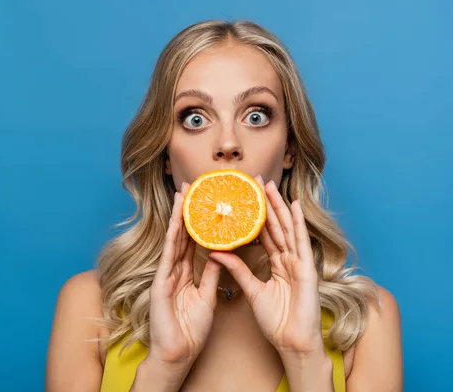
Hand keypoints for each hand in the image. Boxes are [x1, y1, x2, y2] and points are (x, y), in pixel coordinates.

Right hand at [147, 182, 221, 368]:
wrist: (178, 352)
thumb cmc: (191, 329)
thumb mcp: (207, 296)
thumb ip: (211, 274)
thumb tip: (220, 254)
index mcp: (185, 273)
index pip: (193, 242)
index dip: (199, 222)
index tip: (206, 203)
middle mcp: (174, 270)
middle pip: (182, 235)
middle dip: (187, 211)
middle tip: (192, 187)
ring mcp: (166, 274)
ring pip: (174, 240)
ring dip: (178, 217)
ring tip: (183, 194)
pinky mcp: (161, 283)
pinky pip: (169, 255)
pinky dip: (172, 237)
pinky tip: (175, 221)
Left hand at [209, 176, 323, 356]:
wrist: (292, 342)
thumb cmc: (277, 321)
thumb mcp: (252, 290)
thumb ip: (238, 269)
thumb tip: (217, 252)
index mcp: (278, 264)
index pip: (264, 234)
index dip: (255, 216)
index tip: (245, 198)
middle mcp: (289, 259)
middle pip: (275, 226)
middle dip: (266, 204)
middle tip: (255, 181)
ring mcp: (299, 262)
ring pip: (286, 228)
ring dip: (278, 206)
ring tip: (269, 185)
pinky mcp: (306, 269)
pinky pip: (301, 242)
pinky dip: (297, 223)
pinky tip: (293, 205)